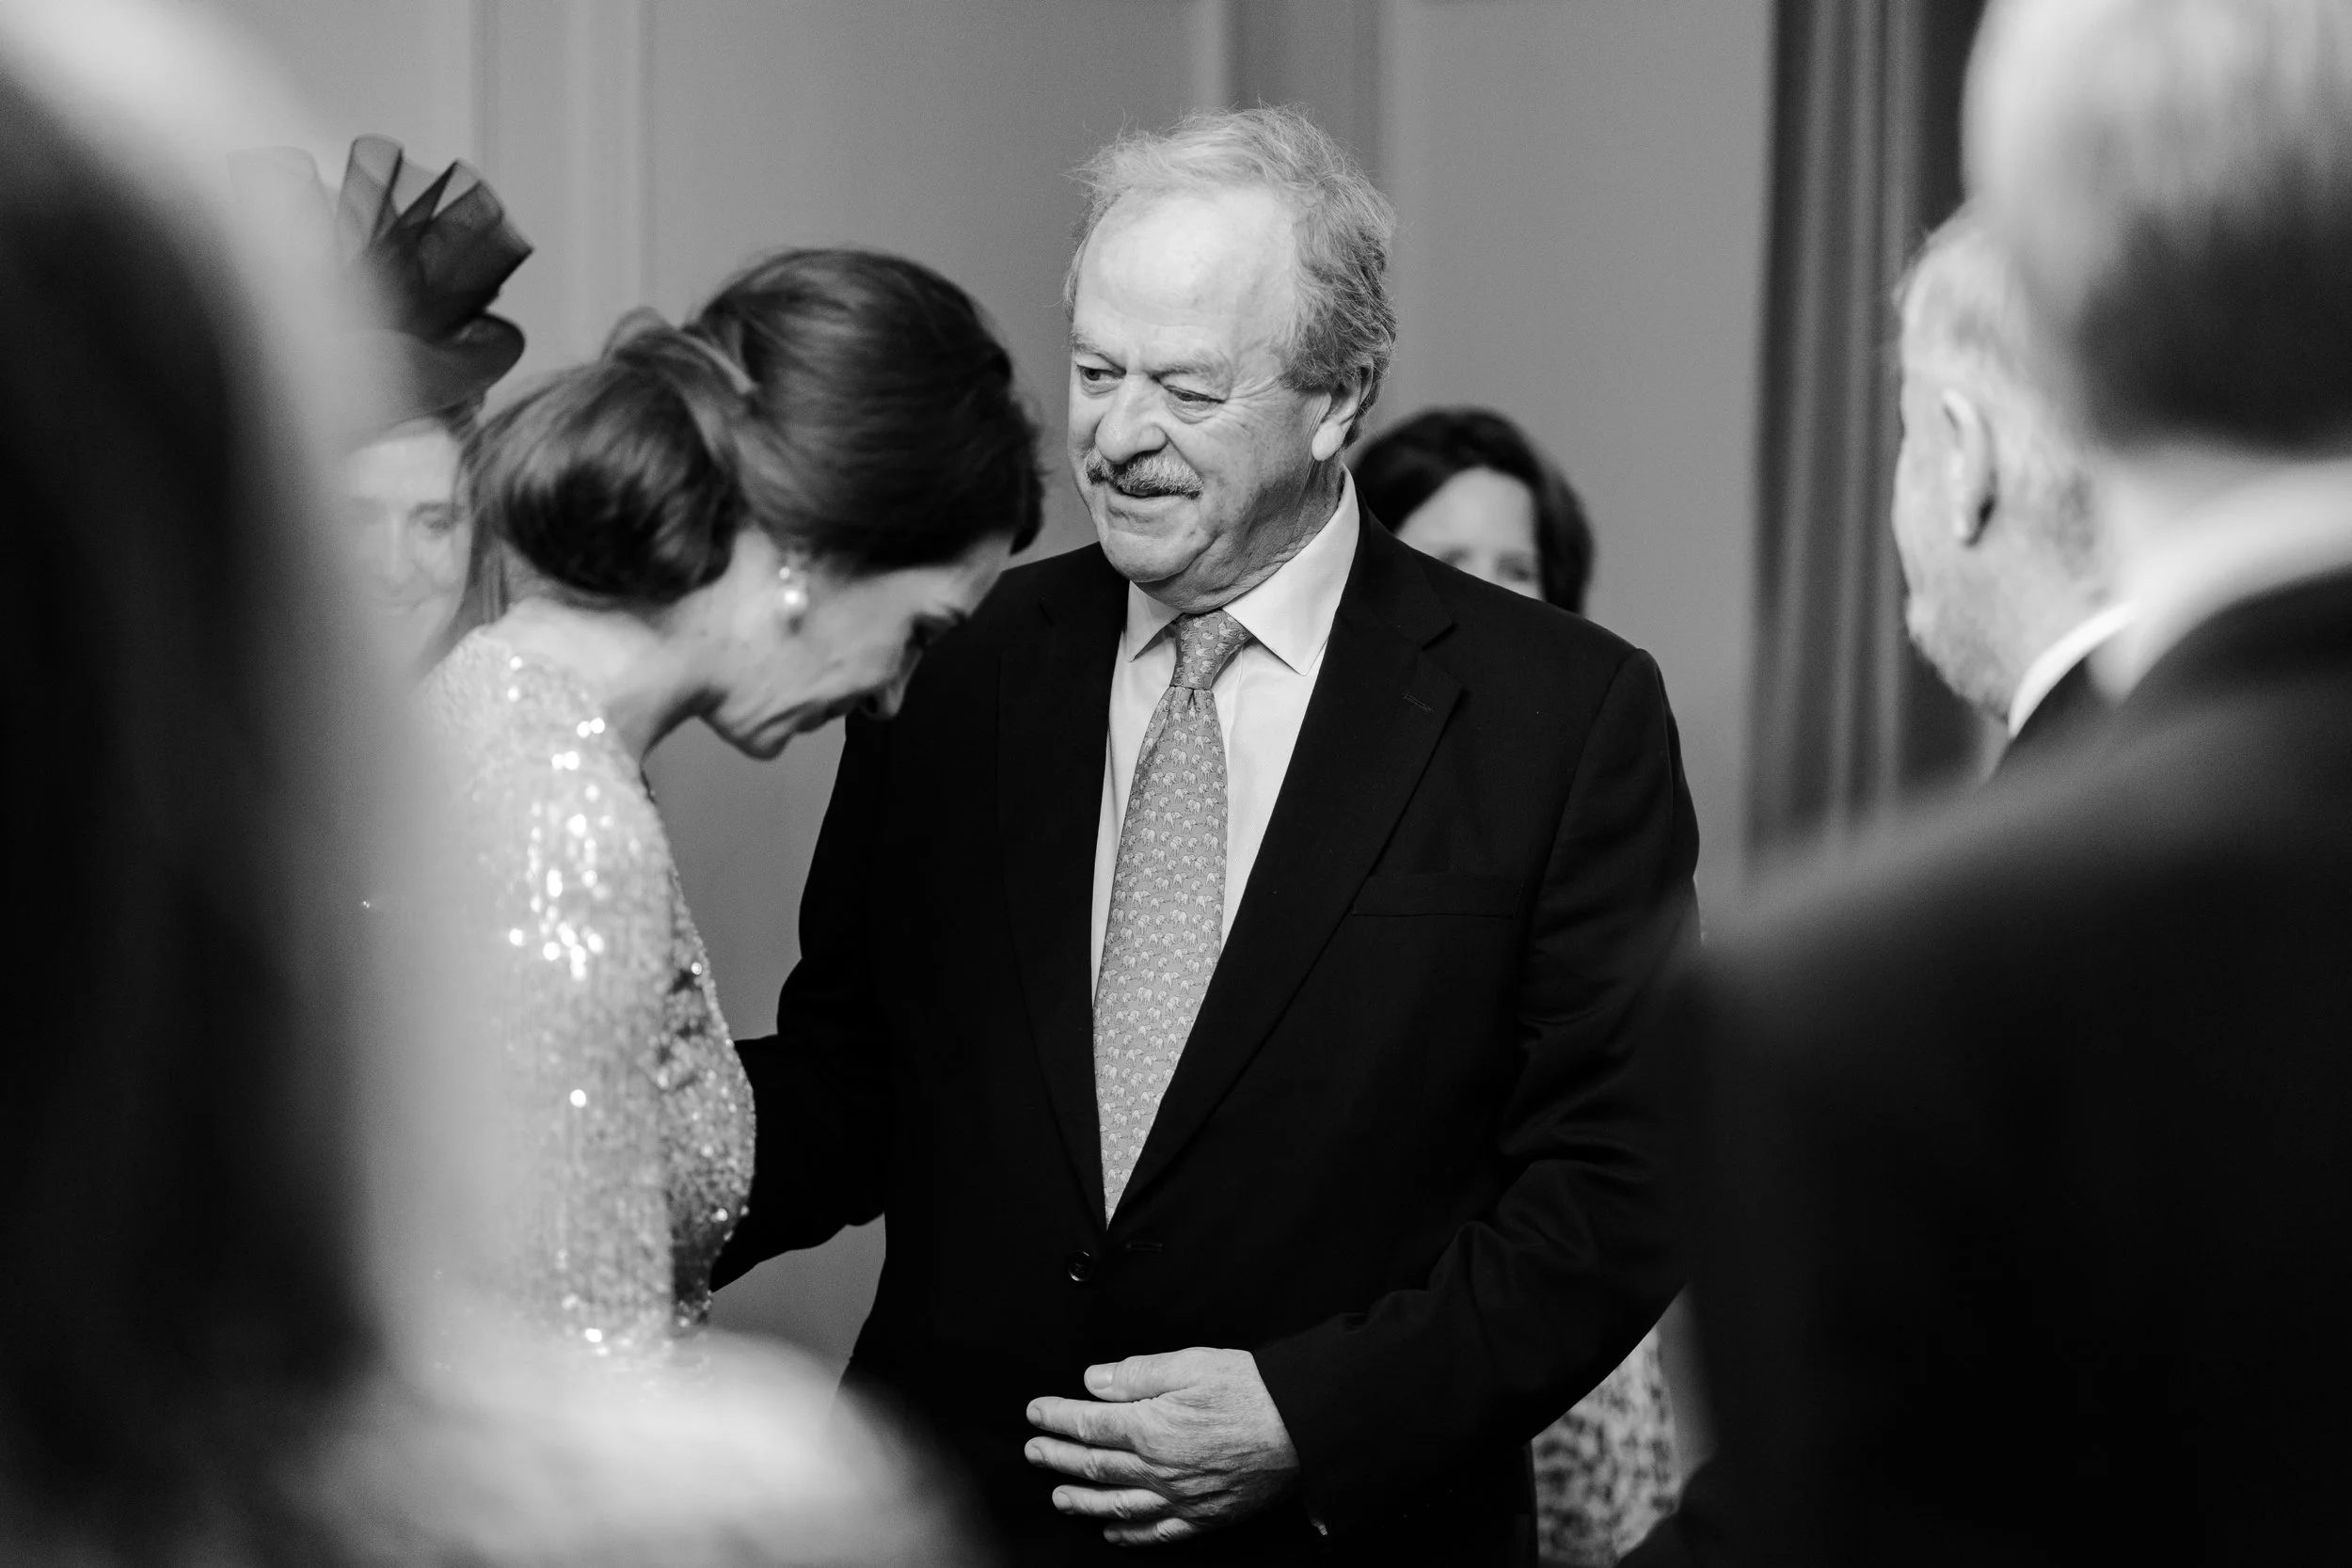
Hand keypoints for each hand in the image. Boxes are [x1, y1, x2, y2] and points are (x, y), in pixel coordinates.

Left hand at [1025, 1346, 1299, 1546]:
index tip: (1036, 1412)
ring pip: (1117, 1505)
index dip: (1057, 1418)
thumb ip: (1137, 1374)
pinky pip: (1157, 1533)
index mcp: (1151, 1427)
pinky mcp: (1205, 1515)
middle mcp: (1159, 1470)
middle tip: (1034, 1451)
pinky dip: (1130, 1535)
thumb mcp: (1191, 1363)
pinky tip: (1112, 1532)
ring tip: (1058, 1496)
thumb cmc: (1252, 1390)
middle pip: (1095, 1467)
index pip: (1089, 1425)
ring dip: (1082, 1500)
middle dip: (1057, 1458)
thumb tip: (1095, 1380)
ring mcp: (1181, 1499)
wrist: (1304, 1426)